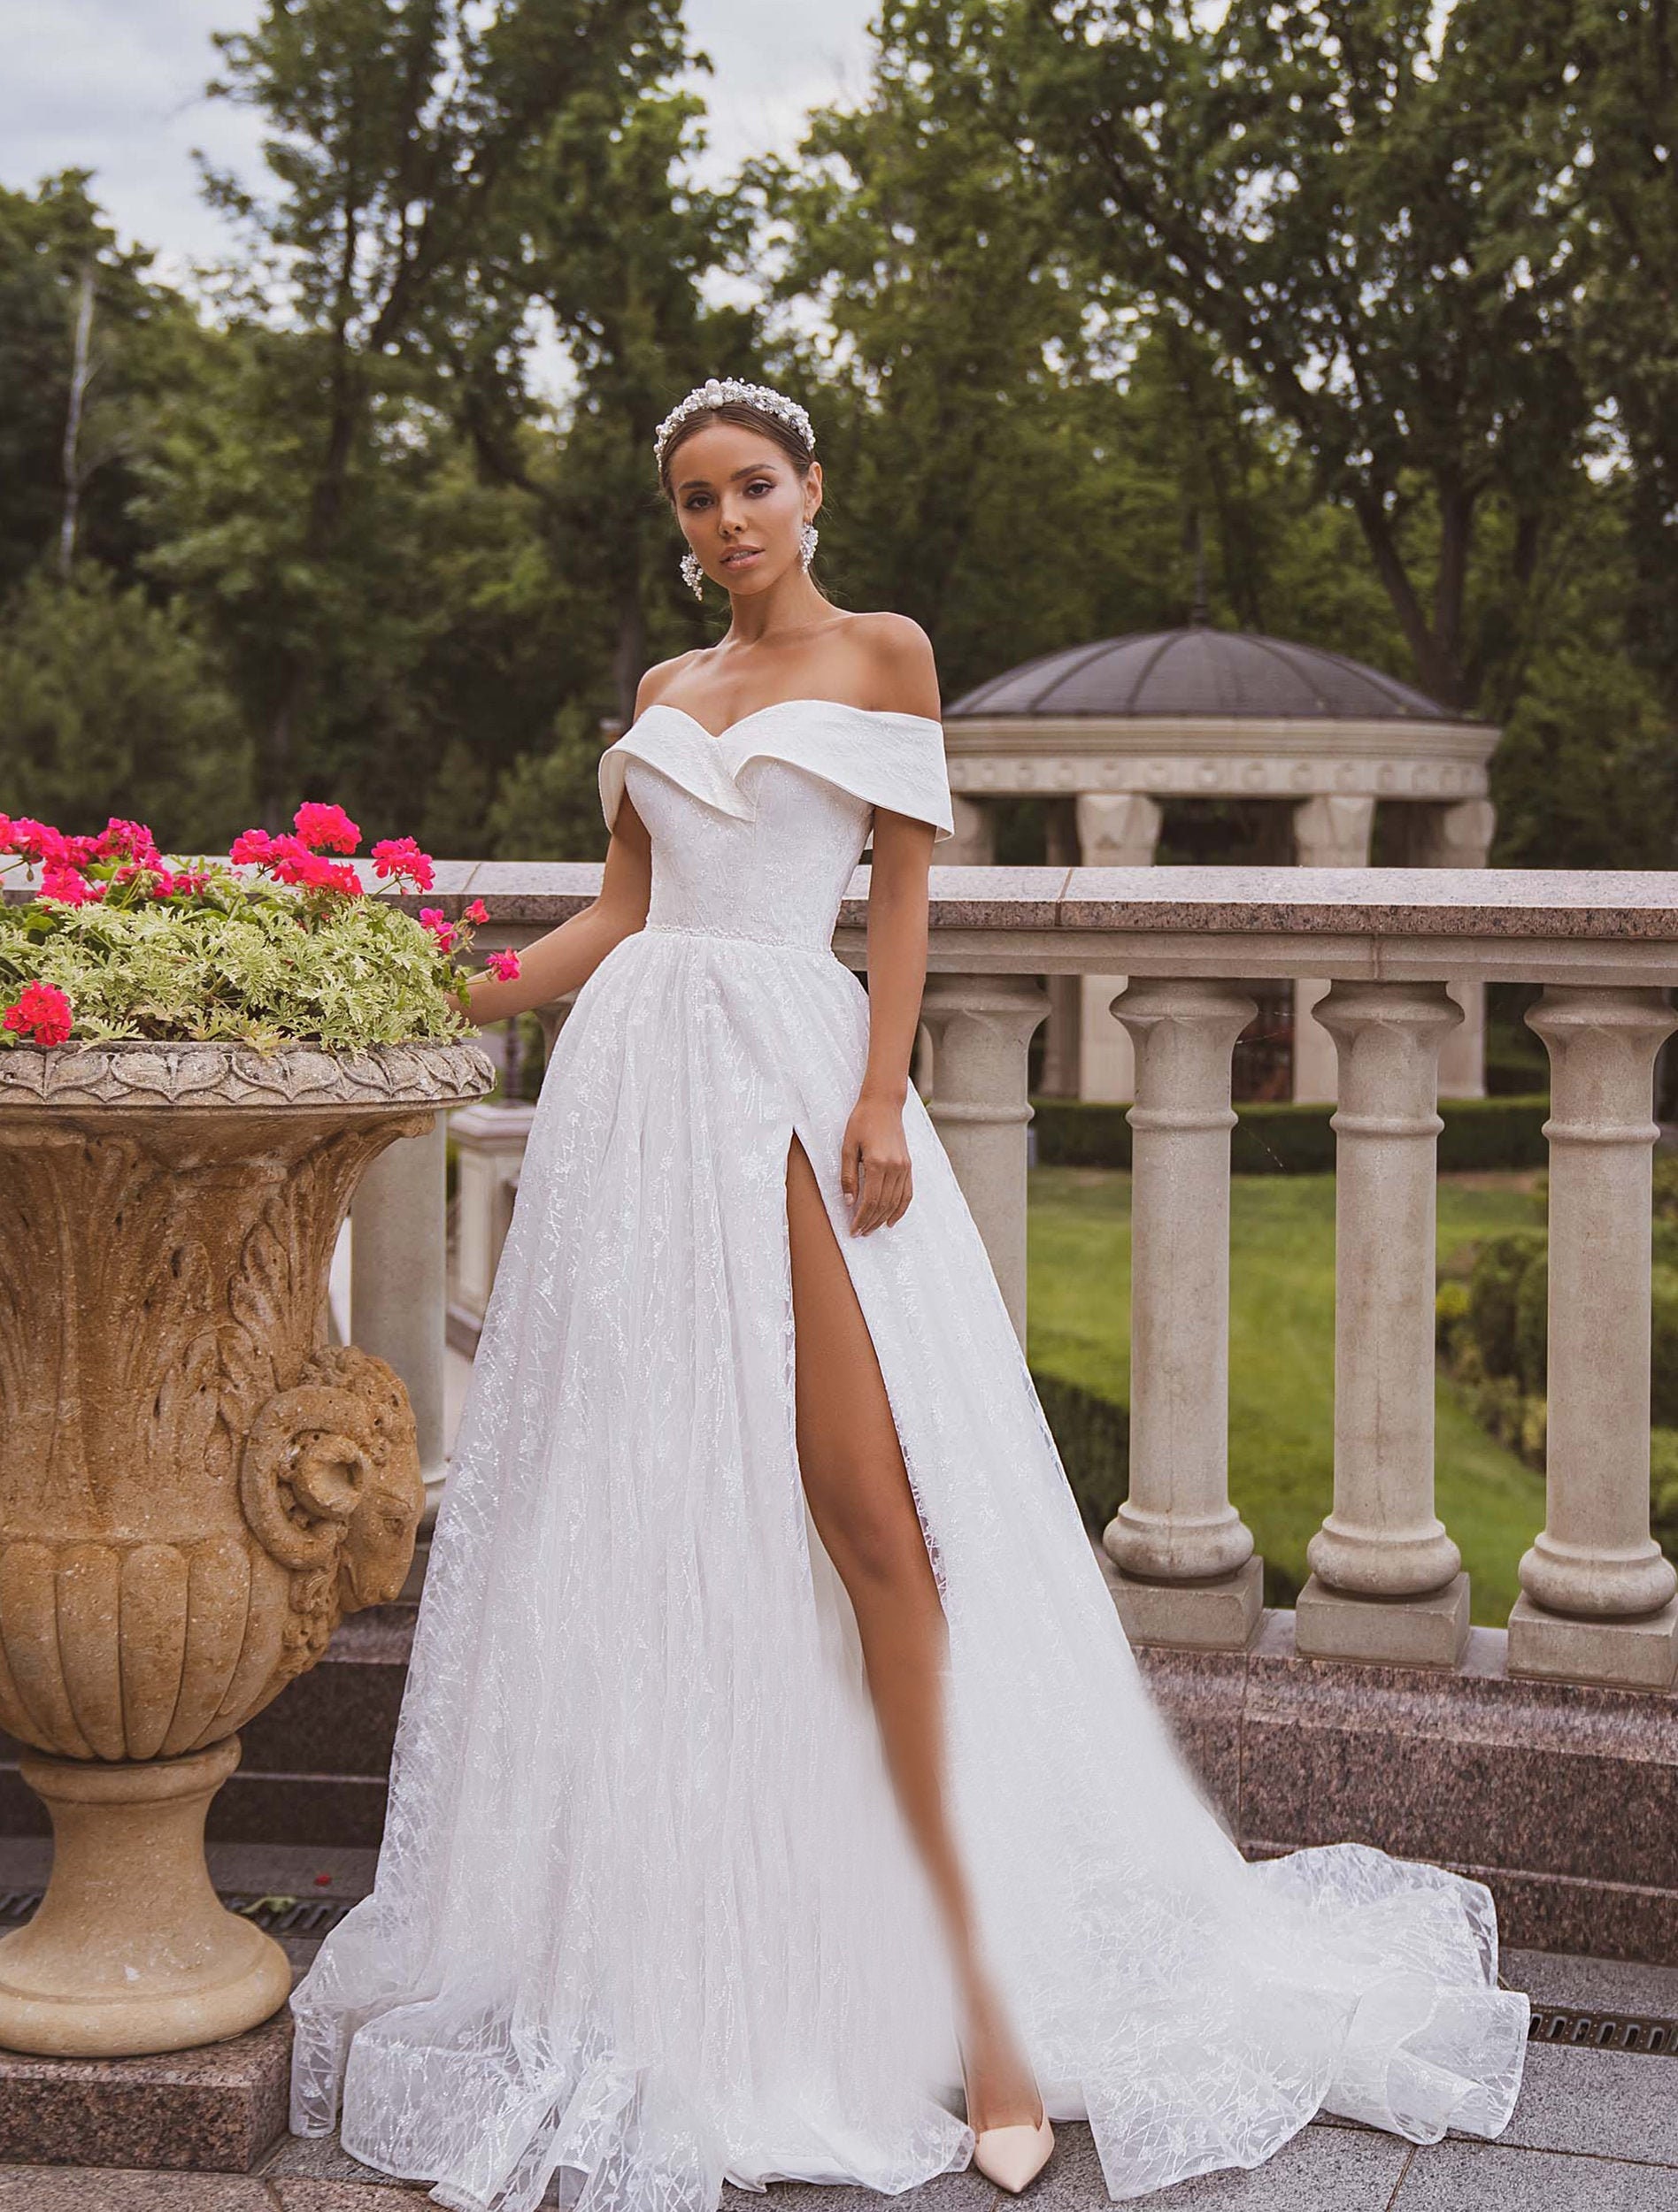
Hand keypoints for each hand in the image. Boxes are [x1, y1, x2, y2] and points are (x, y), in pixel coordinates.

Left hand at [840, 1094, 912, 1234]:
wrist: (883, 1104)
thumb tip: (850, 1202)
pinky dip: (900, 1209)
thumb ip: (848, 1176)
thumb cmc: (861, 1122)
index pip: (870, 1201)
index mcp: (877, 1163)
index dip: (861, 1218)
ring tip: (872, 1229)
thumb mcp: (848, 1147)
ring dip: (884, 1219)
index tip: (853, 1229)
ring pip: (896, 1202)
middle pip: (883, 1205)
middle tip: (860, 1233)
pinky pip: (907, 1193)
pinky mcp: (908, 1165)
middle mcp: (894, 1167)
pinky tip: (892, 1219)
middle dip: (871, 1222)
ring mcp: (904, 1167)